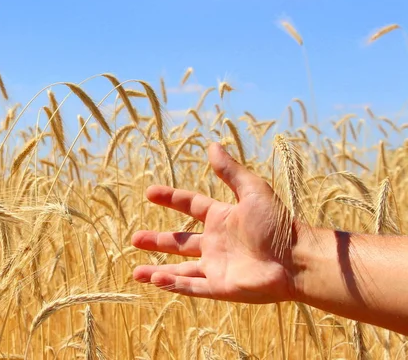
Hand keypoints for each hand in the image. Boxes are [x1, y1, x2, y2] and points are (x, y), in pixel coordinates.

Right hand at [132, 143, 296, 303]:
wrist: (297, 259)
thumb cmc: (278, 224)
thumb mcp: (252, 191)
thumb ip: (230, 171)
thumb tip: (213, 145)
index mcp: (222, 218)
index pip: (190, 206)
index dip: (170, 199)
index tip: (150, 193)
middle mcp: (216, 243)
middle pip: (180, 242)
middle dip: (157, 241)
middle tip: (134, 239)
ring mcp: (217, 266)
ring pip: (181, 269)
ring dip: (158, 271)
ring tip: (136, 272)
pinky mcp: (220, 286)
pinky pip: (192, 286)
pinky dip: (173, 283)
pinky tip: (155, 279)